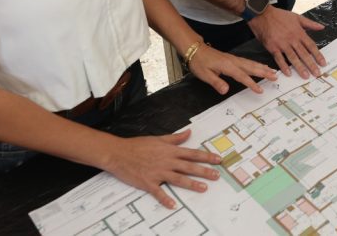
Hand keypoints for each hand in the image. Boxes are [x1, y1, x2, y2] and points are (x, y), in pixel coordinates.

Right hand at [103, 130, 220, 208]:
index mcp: (170, 151)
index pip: (192, 153)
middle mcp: (167, 161)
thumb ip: (175, 138)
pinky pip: (158, 192)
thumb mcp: (158, 138)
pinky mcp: (148, 182)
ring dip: (192, 184)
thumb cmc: (137, 145)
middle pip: (189, 167)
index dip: (206, 157)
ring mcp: (158, 173)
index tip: (218, 160)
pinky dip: (166, 199)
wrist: (118, 153)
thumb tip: (189, 132)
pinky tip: (173, 205)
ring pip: (178, 179)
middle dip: (204, 171)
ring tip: (204, 188)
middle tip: (217, 175)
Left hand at [187, 44, 277, 94]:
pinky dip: (256, 64)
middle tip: (275, 76)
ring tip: (272, 71)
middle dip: (264, 72)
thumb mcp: (204, 74)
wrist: (195, 49)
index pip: (242, 76)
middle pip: (251, 67)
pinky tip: (259, 66)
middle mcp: (233, 61)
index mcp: (228, 66)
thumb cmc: (199, 62)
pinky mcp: (232, 59)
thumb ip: (216, 82)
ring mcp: (234, 59)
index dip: (252, 84)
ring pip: (251, 63)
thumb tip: (226, 91)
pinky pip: (247, 62)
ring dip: (262, 67)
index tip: (260, 90)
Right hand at [249, 7, 325, 78]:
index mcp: (299, 32)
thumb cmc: (279, 15)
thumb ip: (310, 23)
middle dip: (311, 64)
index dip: (318, 55)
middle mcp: (292, 39)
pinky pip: (279, 58)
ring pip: (293, 57)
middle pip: (304, 54)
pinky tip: (288, 73)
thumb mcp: (297, 17)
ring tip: (305, 75)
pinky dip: (283, 66)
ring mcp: (282, 44)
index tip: (323, 63)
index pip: (311, 46)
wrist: (263, 14)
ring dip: (300, 67)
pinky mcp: (272, 47)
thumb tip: (321, 27)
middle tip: (317, 73)